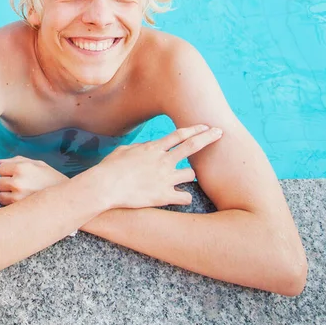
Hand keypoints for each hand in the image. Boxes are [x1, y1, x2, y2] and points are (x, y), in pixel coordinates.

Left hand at [0, 156, 68, 205]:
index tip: (15, 174)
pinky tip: (22, 201)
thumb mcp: (38, 164)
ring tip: (21, 193)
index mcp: (22, 167)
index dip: (7, 171)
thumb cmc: (52, 178)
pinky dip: (11, 203)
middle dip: (6, 183)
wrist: (66, 197)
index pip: (0, 169)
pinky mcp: (19, 208)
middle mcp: (18, 181)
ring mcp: (18, 196)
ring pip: (0, 195)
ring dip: (7, 194)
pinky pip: (5, 205)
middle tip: (19, 184)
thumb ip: (18, 160)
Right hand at [95, 124, 223, 209]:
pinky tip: (182, 199)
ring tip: (185, 178)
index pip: (179, 135)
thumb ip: (138, 148)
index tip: (206, 126)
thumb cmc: (110, 168)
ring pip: (191, 174)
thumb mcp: (123, 151)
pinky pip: (185, 197)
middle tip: (220, 133)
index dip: (194, 129)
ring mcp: (165, 178)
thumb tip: (144, 147)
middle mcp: (163, 160)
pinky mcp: (164, 195)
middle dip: (208, 138)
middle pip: (192, 146)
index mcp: (153, 148)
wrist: (105, 186)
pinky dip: (185, 198)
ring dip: (190, 175)